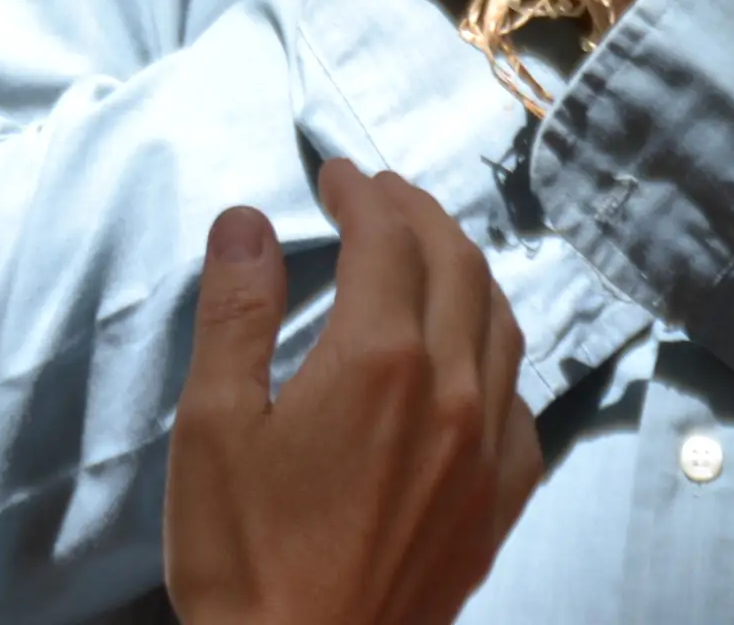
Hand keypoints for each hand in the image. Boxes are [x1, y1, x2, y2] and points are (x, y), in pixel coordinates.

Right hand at [166, 160, 543, 624]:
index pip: (388, 237)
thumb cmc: (244, 560)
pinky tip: (468, 362)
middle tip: (379, 194)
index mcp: (381, 361)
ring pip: (502, 325)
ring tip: (426, 254)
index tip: (335, 173)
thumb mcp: (213, 426)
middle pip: (458, 264)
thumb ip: (236, 311)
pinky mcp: (499, 505)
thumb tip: (247, 222)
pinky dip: (496, 356)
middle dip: (418, 214)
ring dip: (465, 271)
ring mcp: (487, 451)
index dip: (362, 191)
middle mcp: (452, 393)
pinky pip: (521, 403)